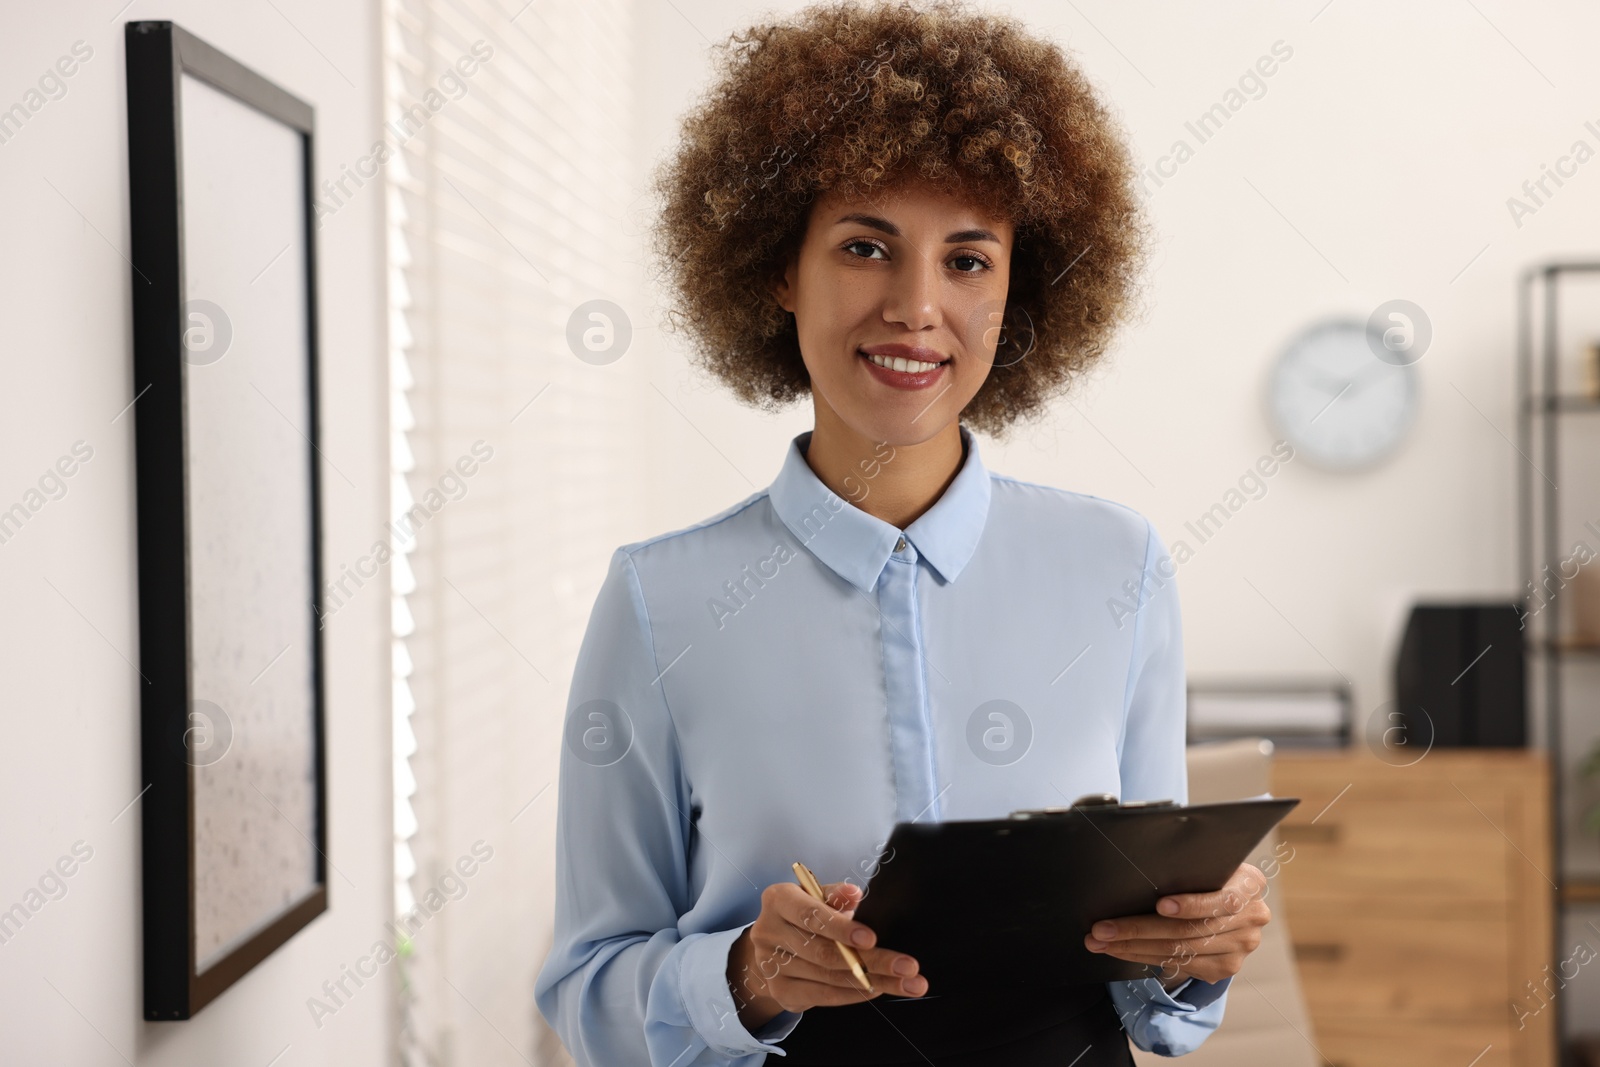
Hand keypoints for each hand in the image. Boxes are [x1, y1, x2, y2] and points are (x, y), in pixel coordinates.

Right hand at [727, 880, 927, 1030]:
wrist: (773, 947)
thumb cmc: (803, 915)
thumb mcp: (817, 896)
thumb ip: (835, 895)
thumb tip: (853, 893)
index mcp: (778, 899)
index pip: (811, 915)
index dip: (841, 928)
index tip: (872, 938)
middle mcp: (768, 932)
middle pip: (824, 952)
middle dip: (871, 961)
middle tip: (907, 967)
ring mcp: (770, 965)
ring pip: (828, 977)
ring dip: (872, 981)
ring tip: (906, 983)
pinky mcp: (780, 991)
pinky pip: (823, 996)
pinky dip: (853, 994)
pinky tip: (878, 989)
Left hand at [1083, 862, 1269, 985]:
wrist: (1224, 899)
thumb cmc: (1203, 871)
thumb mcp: (1204, 859)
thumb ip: (1187, 862)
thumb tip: (1138, 860)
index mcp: (1250, 884)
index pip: (1224, 899)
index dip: (1192, 904)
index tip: (1160, 905)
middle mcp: (1252, 918)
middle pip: (1190, 930)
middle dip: (1139, 929)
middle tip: (1102, 928)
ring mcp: (1241, 947)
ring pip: (1180, 951)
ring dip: (1132, 947)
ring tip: (1099, 941)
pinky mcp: (1225, 967)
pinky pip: (1179, 966)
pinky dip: (1143, 957)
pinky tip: (1119, 950)